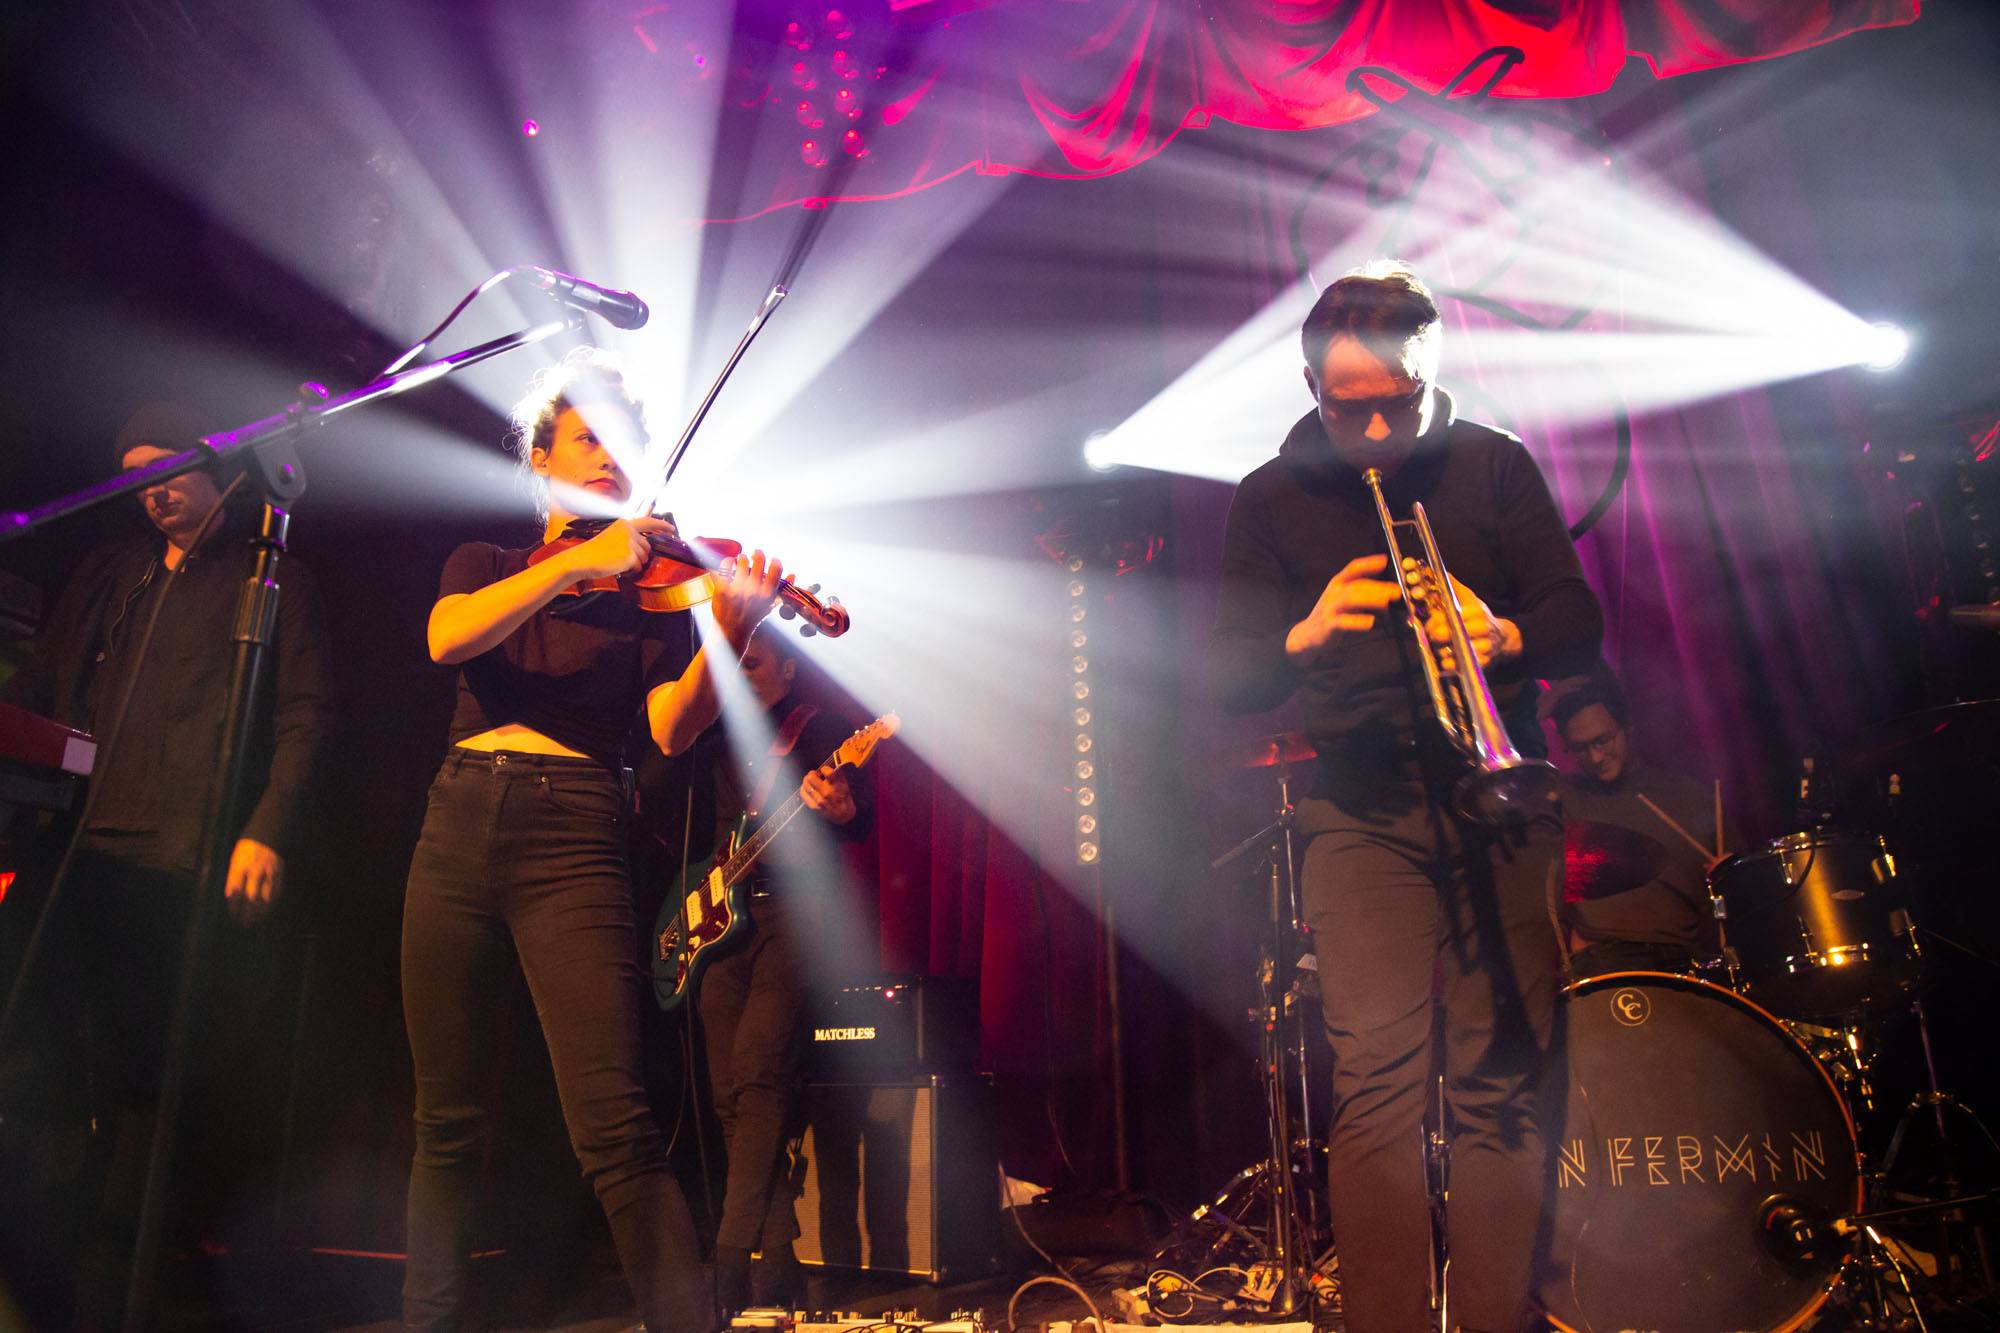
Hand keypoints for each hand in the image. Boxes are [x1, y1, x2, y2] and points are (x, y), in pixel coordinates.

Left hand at [224, 837, 283, 923]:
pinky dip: (271, 903)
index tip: (232, 915)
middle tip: (243, 923)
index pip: (235, 891)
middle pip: (250, 897)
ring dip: (259, 912)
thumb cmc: (246, 850)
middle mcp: (255, 870)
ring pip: (265, 897)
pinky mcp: (279, 874)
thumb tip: (231, 897)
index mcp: (240, 866)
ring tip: (254, 921)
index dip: (234, 906)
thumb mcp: (234, 860)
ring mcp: (269, 873)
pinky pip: (276, 892)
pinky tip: (267, 911)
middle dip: (246, 913)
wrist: (266, 836)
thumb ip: (233, 877)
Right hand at [562, 517, 675, 580]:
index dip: (662, 526)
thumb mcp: (613, 536)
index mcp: (624, 523)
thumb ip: (629, 537)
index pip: (648, 522)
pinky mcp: (630, 556)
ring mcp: (630, 543)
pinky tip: (618, 567)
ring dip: (635, 563)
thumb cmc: (595, 551)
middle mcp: (629, 531)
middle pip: (647, 546)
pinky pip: (638, 567)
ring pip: (644, 558)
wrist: (582, 559)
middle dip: (640, 555)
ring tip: (618, 561)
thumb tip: (646, 546)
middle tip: (622, 558)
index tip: (672, 529)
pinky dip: (631, 570)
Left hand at [711, 549, 782, 650]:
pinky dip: (727, 562)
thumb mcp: (769, 606)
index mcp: (767, 594)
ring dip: (741, 558)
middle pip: (759, 560)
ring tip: (740, 560)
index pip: (776, 569)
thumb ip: (781, 590)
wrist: (731, 632)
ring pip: (741, 560)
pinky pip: (724, 566)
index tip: (772, 560)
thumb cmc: (752, 618)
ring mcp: (737, 589)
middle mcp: (754, 591)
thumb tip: (793, 575)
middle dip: (757, 554)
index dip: (775, 561)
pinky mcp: (722, 589)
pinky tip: (729, 564)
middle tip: (755, 554)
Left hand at [800, 766, 856, 824]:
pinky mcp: (814, 806)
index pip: (828, 772)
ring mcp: (820, 800)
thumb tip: (830, 764)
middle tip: (814, 774)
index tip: (824, 769)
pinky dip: (803, 788)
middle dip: (812, 774)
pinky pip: (803, 794)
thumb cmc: (843, 797)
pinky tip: (807, 787)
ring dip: (806, 780)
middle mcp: (828, 793)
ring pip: (806, 785)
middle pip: (812, 778)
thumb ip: (838, 774)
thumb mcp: (845, 784)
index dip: (824, 768)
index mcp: (837, 786)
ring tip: (809, 780)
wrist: (843, 814)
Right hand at [1285, 553, 1401, 660]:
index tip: (1384, 561)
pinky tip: (1370, 622)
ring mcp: (1330, 608)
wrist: (1308, 634)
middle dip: (1377, 587)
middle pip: (1356, 585)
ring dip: (1370, 599)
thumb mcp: (1344, 599)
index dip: (1368, 563)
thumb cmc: (1332, 614)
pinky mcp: (1329, 624)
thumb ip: (1362, 595)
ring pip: (1350, 599)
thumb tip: (1387, 594)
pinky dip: (1358, 621)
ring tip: (1385, 602)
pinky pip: (1344, 622)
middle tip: (1395, 592)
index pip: (1353, 568)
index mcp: (1338, 583)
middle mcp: (1334, 593)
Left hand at [1418, 565, 1519, 670]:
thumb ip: (1454, 587)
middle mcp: (1482, 629)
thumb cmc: (1482, 617)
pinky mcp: (1483, 662)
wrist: (1504, 638)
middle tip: (1431, 636)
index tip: (1429, 623)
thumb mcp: (1471, 599)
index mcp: (1477, 612)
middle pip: (1448, 633)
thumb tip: (1439, 572)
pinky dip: (1449, 664)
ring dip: (1440, 650)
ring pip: (1452, 651)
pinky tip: (1446, 659)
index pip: (1448, 616)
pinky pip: (1460, 665)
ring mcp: (1483, 647)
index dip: (1434, 621)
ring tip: (1439, 646)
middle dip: (1434, 635)